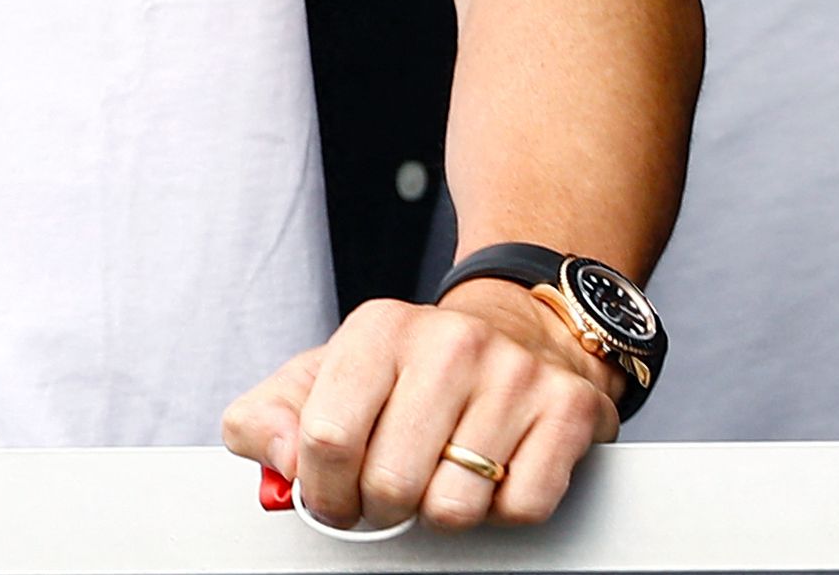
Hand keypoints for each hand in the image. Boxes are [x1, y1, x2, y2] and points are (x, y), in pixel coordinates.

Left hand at [224, 286, 622, 532]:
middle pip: (390, 483)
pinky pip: (522, 508)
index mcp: (379, 328)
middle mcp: (449, 342)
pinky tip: (495, 471)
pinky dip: (502, 510)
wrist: (522, 332)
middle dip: (382, 508)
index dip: (323, 490)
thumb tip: (279, 462)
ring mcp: (515, 374)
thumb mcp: (326, 377)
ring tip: (444, 473)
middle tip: (391, 491)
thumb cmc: (411, 372)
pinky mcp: (569, 410)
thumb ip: (269, 419)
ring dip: (442, 511)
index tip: (332, 498)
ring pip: (455, 507)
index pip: (326, 436)